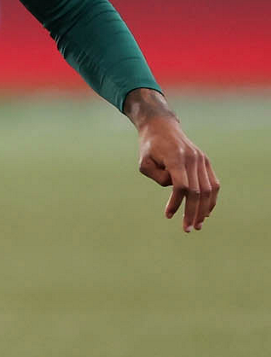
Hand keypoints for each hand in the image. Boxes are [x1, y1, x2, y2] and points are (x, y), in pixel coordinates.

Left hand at [125, 90, 219, 231]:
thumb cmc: (149, 147)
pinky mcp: (205, 162)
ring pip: (208, 189)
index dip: (176, 203)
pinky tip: (205, 213)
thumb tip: (174, 188)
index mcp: (176, 157)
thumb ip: (157, 177)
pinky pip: (213, 183)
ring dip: (203, 209)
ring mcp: (202, 160)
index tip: (168, 216)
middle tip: (187, 229)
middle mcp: (193, 158)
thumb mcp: (144, 163)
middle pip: (197, 191)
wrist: (162, 127)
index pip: (181, 186)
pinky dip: (211, 199)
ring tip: (196, 225)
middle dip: (192, 212)